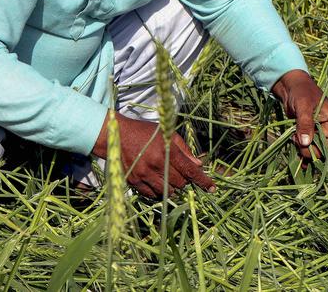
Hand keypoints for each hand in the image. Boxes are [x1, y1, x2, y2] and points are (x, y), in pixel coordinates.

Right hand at [91, 112, 215, 196]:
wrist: (116, 136)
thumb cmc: (144, 132)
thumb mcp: (167, 134)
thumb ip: (184, 150)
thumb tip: (198, 164)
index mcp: (166, 150)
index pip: (190, 170)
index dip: (203, 180)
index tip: (212, 188)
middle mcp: (156, 164)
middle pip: (180, 183)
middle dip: (184, 181)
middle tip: (180, 173)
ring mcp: (144, 174)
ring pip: (167, 191)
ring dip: (172, 188)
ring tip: (169, 178)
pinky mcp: (134, 181)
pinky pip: (152, 194)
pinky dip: (159, 191)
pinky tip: (158, 183)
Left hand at [271, 70, 327, 177]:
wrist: (291, 86)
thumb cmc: (301, 92)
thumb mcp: (303, 106)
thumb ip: (305, 124)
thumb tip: (306, 143)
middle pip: (326, 153)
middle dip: (313, 153)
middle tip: (299, 140)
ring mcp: (318, 135)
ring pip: (315, 153)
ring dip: (303, 150)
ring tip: (294, 136)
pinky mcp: (308, 136)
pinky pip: (307, 151)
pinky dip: (301, 153)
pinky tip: (295, 150)